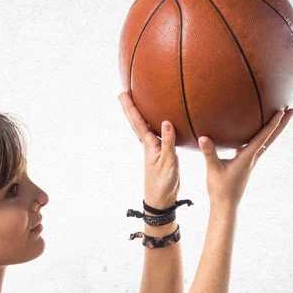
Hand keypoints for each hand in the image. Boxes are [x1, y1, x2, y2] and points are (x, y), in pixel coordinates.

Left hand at [118, 91, 179, 208]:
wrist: (161, 199)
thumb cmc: (163, 182)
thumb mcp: (169, 162)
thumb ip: (168, 143)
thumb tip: (166, 122)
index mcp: (149, 145)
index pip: (138, 122)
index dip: (131, 107)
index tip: (123, 94)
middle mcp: (149, 144)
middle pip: (137, 122)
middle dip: (130, 107)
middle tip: (123, 93)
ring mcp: (154, 149)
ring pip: (144, 127)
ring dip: (139, 115)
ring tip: (135, 102)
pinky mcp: (161, 153)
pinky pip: (154, 134)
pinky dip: (153, 125)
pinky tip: (157, 123)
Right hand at [198, 107, 292, 207]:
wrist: (225, 205)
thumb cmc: (220, 189)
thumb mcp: (213, 169)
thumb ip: (209, 152)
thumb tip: (203, 137)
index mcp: (247, 158)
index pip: (262, 138)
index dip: (272, 124)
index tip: (282, 111)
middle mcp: (252, 158)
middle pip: (270, 138)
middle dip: (282, 124)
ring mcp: (249, 162)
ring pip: (264, 143)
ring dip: (272, 130)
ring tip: (279, 119)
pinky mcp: (244, 165)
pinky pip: (254, 147)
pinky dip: (258, 138)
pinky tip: (251, 134)